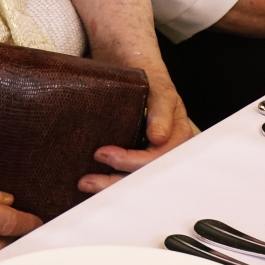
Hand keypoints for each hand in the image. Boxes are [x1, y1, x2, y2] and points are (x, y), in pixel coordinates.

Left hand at [79, 66, 198, 193]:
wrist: (142, 77)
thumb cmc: (153, 84)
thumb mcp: (160, 90)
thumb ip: (162, 111)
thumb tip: (158, 137)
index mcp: (179, 139)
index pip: (155, 160)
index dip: (130, 161)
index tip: (104, 154)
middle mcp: (168, 153)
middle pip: (144, 177)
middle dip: (115, 181)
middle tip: (87, 180)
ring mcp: (153, 158)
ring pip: (135, 182)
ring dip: (109, 186)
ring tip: (85, 183)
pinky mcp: (139, 160)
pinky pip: (127, 177)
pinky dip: (110, 182)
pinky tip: (93, 185)